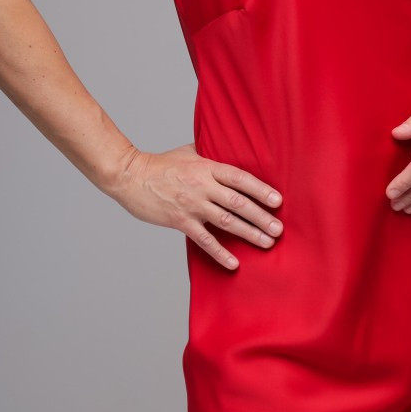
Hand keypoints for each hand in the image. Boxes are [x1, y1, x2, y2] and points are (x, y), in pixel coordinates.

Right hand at [110, 143, 283, 269]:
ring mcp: (192, 205)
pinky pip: (204, 240)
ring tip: (267, 242)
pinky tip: (234, 263)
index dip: (260, 189)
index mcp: (207, 166)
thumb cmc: (161, 163)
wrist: (131, 176)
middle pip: (238, 202)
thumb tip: (230, 148)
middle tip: (279, 229)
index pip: (240, 178)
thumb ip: (210, 152)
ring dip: (249, 233)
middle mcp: (202, 186)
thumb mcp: (189, 151)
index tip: (277, 201)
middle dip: (261, 216)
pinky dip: (220, 253)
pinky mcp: (180, 221)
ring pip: (226, 221)